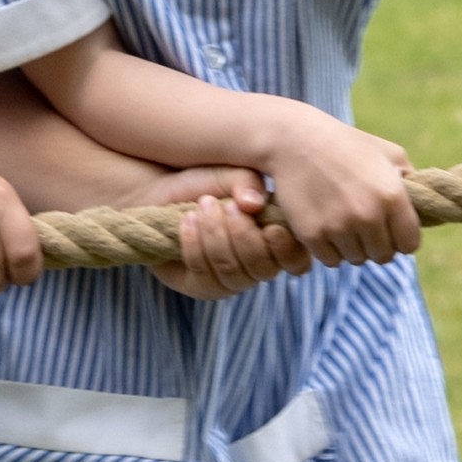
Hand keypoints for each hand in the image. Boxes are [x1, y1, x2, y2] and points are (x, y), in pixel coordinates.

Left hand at [155, 181, 303, 301]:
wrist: (164, 190)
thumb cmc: (206, 182)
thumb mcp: (231, 173)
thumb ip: (248, 182)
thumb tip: (253, 204)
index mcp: (276, 239)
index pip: (296, 260)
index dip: (287, 250)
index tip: (272, 228)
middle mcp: (258, 265)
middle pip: (263, 268)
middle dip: (243, 236)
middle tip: (226, 206)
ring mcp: (230, 281)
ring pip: (232, 271)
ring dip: (216, 235)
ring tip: (202, 206)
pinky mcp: (201, 287)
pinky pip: (204, 275)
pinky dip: (195, 245)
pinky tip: (187, 221)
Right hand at [255, 113, 421, 267]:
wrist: (296, 140)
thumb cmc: (347, 144)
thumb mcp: (390, 153)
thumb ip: (411, 181)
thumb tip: (425, 206)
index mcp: (393, 196)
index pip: (409, 245)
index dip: (402, 239)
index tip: (393, 230)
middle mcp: (368, 215)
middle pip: (383, 256)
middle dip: (377, 244)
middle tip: (365, 225)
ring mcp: (339, 227)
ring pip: (356, 259)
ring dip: (353, 246)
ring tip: (344, 220)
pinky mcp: (312, 235)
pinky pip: (330, 259)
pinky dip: (329, 248)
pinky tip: (326, 224)